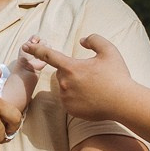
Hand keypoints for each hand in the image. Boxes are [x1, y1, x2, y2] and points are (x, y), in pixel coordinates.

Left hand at [20, 34, 140, 122]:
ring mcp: (66, 98)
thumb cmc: (117, 75)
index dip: (36, 49)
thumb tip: (82, 41)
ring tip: (95, 88)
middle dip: (73, 71)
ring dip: (75, 85)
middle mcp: (64, 83)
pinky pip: (69, 100)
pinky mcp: (71, 110)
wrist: (123, 102)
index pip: (48, 55)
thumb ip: (93, 40)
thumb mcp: (109, 50)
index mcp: (70, 67)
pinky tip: (93, 98)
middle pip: (62, 73)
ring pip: (65, 87)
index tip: (25, 46)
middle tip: (93, 75)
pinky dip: (77, 98)